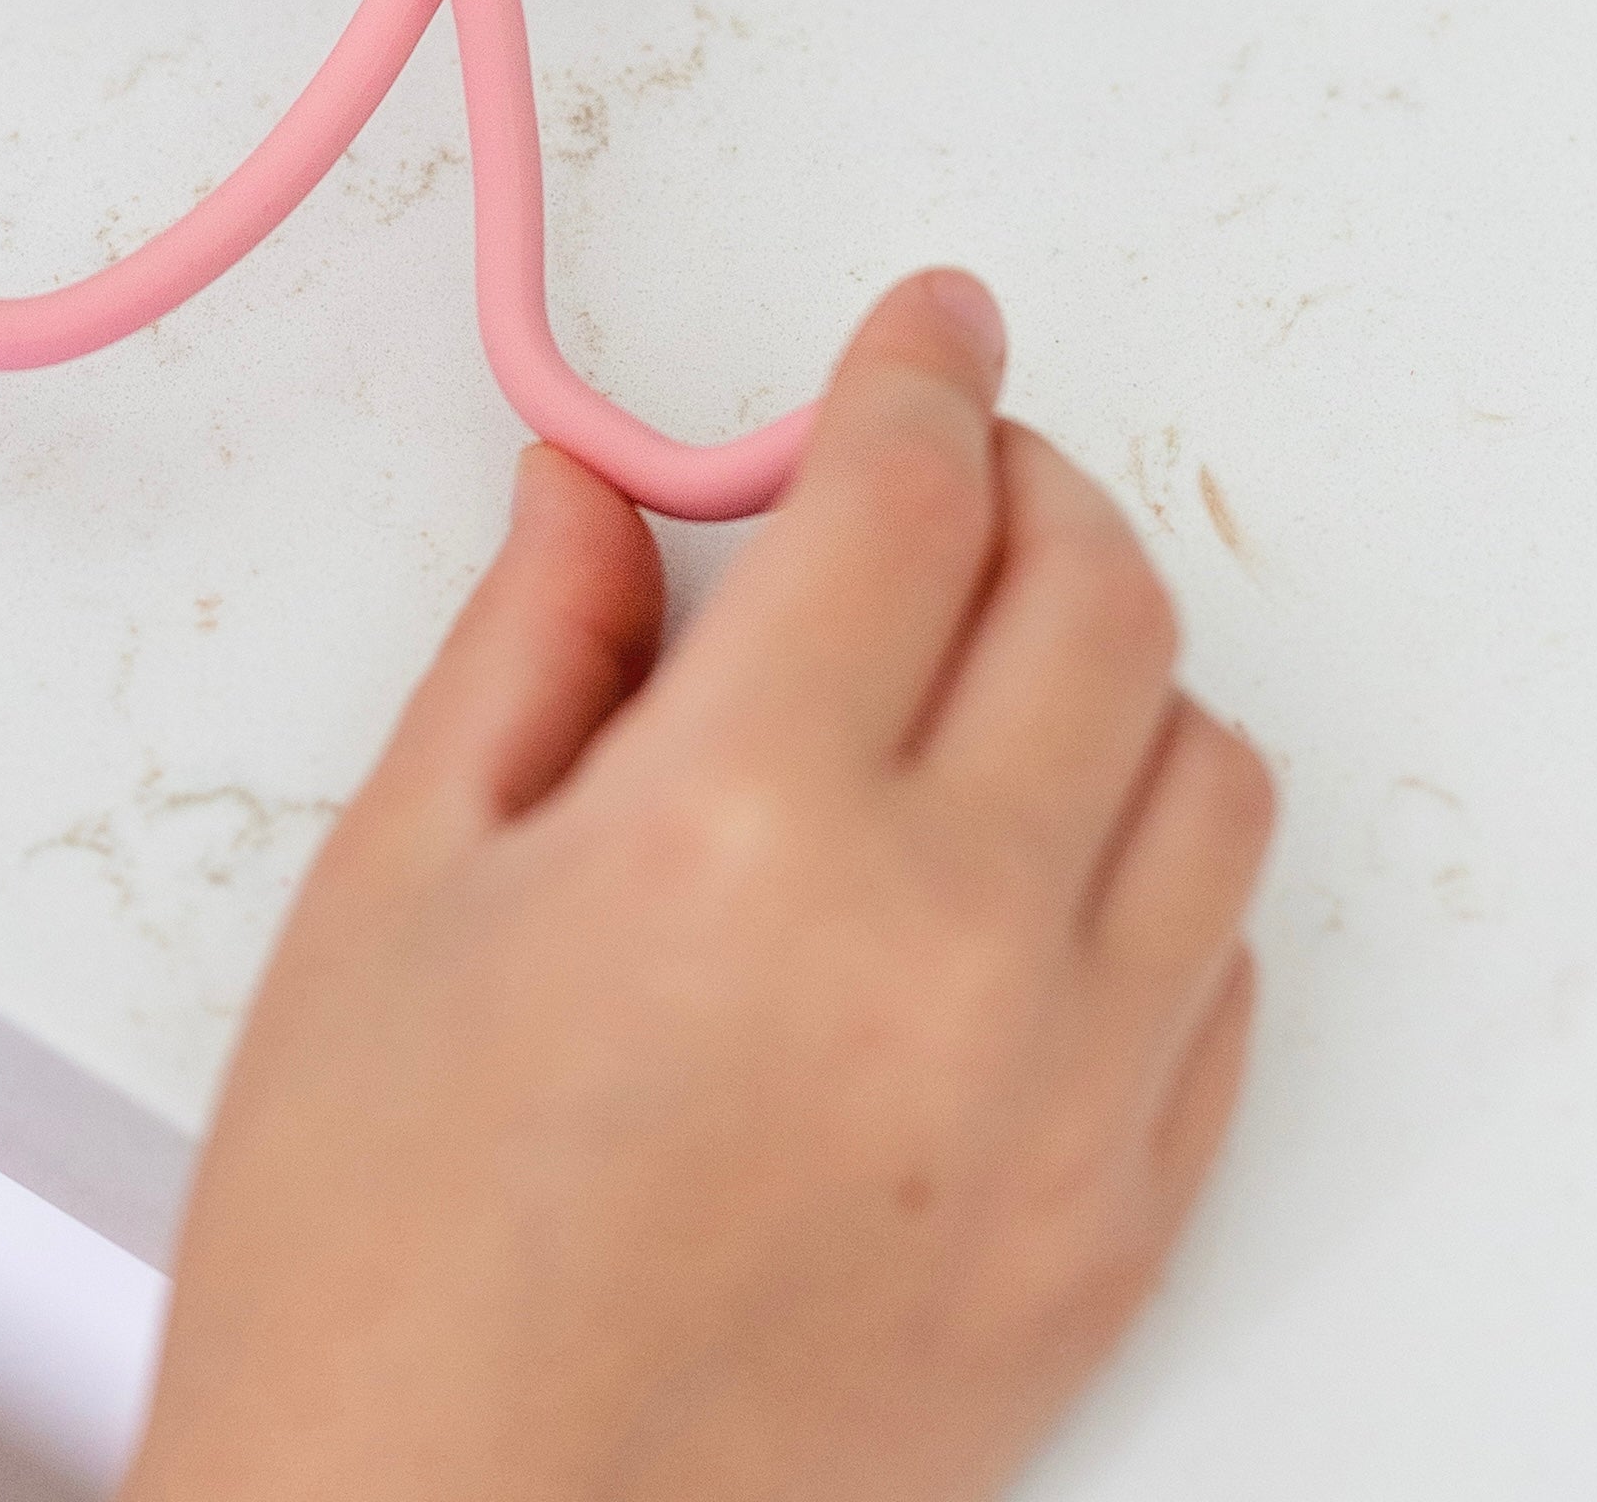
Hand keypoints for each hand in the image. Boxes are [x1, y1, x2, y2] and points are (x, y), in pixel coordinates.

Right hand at [128, 272, 1271, 1501]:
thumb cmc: (373, 1267)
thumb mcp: (391, 890)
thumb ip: (532, 646)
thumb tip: (605, 491)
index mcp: (740, 830)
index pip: (911, 498)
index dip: (919, 368)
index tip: (923, 330)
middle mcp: (942, 953)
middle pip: (1096, 598)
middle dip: (1023, 486)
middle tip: (935, 480)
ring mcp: (1058, 1110)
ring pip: (1207, 776)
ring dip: (1109, 673)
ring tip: (980, 678)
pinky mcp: (1109, 1242)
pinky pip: (1222, 982)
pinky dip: (1148, 874)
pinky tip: (1019, 875)